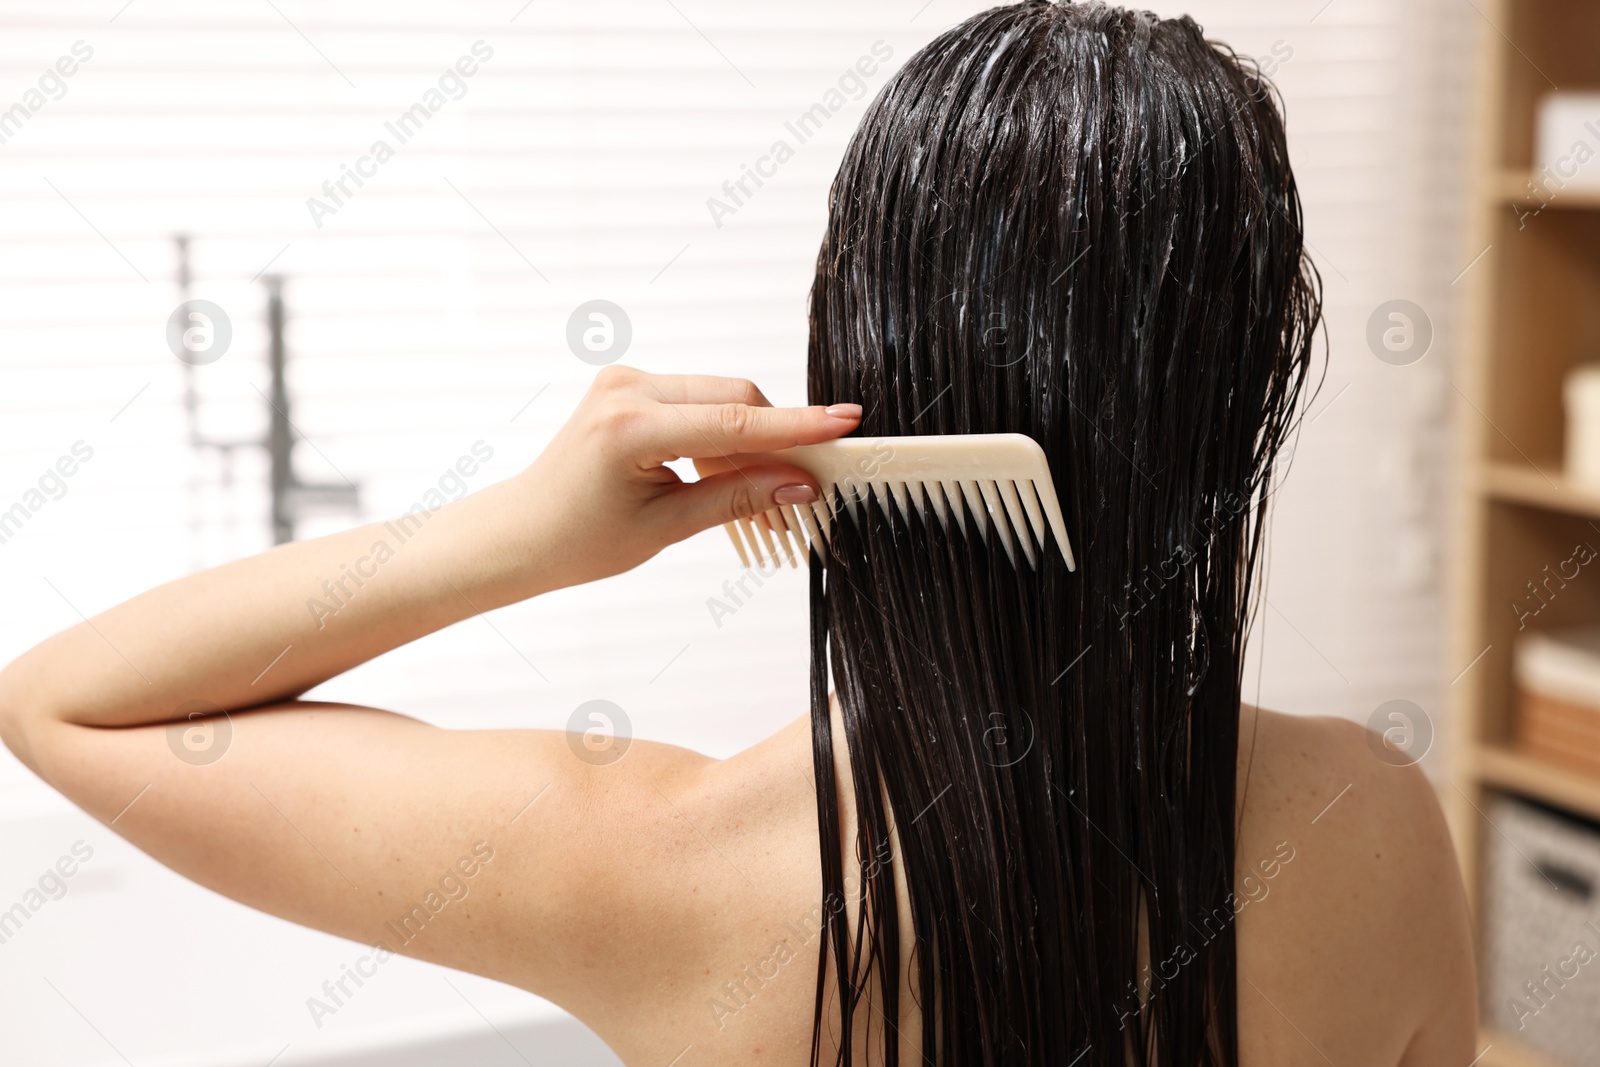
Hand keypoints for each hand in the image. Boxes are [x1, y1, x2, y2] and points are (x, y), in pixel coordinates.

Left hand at [515, 366, 861, 587]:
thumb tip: (800, 483)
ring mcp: (628, 382)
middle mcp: (628, 389)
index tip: (845, 421)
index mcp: (631, 425)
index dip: (796, 426)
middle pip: (736, 398)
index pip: (734, 420)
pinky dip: (726, 437)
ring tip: (774, 497)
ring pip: (722, 400)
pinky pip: (700, 404)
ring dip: (753, 442)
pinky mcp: (632, 387)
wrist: (524, 532)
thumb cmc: (580, 539)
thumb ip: (737, 497)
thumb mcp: (666, 527)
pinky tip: (737, 478)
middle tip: (814, 483)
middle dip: (779, 439)